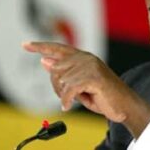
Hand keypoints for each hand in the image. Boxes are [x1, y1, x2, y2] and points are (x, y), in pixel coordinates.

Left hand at [22, 41, 149, 137]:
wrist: (124, 104)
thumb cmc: (102, 94)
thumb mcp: (79, 84)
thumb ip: (63, 72)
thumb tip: (45, 61)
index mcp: (83, 57)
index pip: (58, 48)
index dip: (41, 46)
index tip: (25, 44)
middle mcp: (86, 58)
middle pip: (55, 69)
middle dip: (57, 86)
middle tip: (69, 96)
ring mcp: (90, 66)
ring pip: (61, 81)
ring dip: (65, 94)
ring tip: (79, 98)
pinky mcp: (93, 77)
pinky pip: (69, 90)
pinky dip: (67, 100)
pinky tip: (70, 105)